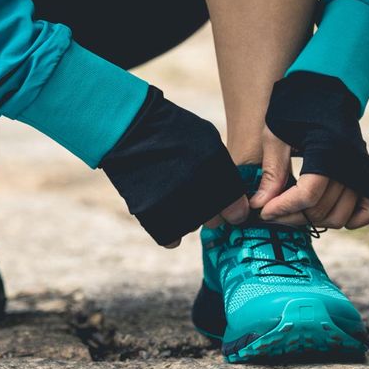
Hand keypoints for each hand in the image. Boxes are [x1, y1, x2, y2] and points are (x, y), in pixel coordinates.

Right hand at [100, 85, 247, 247]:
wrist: (132, 130)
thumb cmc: (172, 131)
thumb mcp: (208, 141)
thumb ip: (222, 170)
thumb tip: (233, 194)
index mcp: (218, 176)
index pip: (237, 210)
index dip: (235, 210)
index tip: (232, 209)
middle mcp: (200, 196)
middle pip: (215, 221)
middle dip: (211, 212)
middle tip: (198, 195)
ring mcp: (177, 208)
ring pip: (192, 226)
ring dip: (189, 215)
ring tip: (175, 191)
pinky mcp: (154, 217)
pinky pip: (171, 238)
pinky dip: (171, 230)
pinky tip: (168, 212)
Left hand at [252, 71, 368, 229]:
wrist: (326, 90)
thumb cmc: (297, 108)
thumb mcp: (276, 134)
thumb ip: (272, 170)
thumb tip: (260, 204)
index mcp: (329, 149)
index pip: (307, 195)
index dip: (282, 209)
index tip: (262, 211)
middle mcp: (351, 164)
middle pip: (320, 210)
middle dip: (291, 216)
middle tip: (271, 210)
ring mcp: (361, 172)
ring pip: (340, 218)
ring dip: (313, 220)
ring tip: (292, 209)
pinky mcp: (366, 177)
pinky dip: (352, 220)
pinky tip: (324, 211)